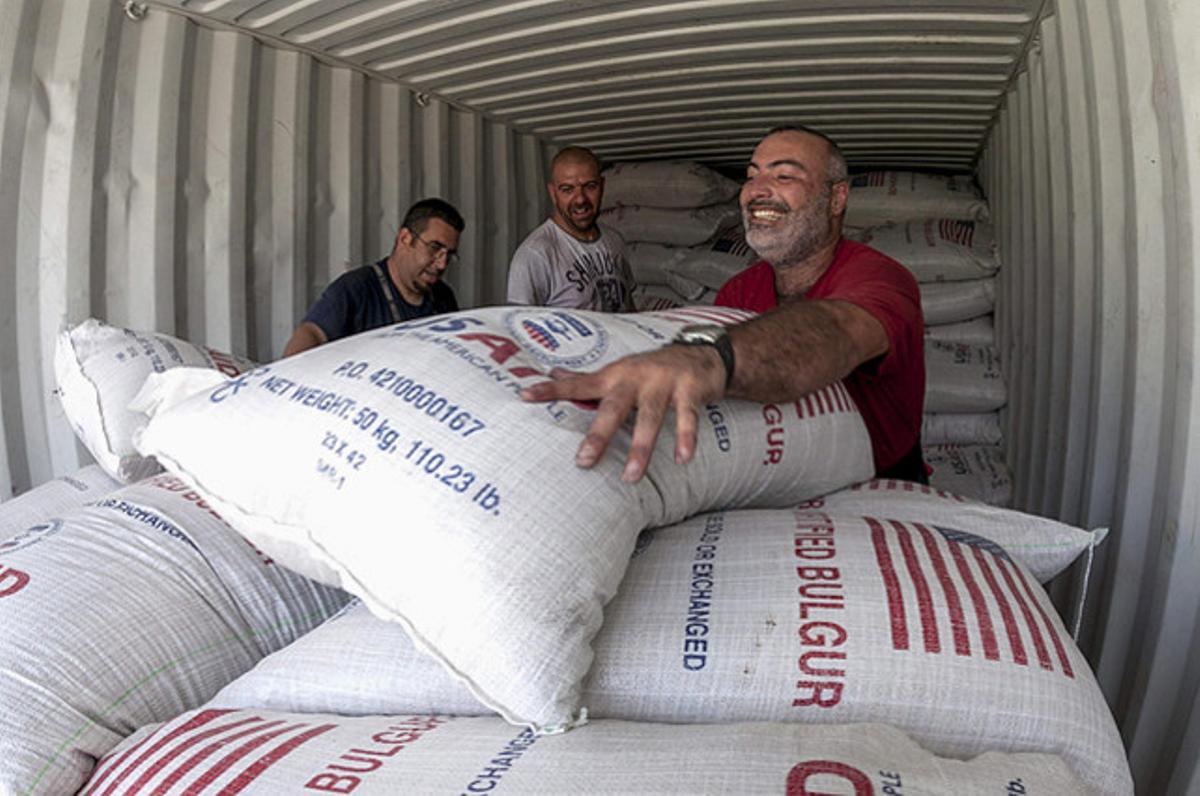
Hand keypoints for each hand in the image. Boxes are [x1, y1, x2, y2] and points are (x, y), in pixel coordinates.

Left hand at [520, 344, 726, 482]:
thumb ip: (587, 379)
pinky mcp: (690, 389)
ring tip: (631, 476)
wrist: (702, 354)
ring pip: (650, 416)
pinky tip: (682, 458)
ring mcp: (663, 382)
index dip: (553, 390)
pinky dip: (685, 437)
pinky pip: (687, 416)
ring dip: (641, 447)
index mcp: (615, 375)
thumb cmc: (653, 369)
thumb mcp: (619, 371)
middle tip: (584, 461)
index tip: (526, 396)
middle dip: (598, 434)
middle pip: (614, 407)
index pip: (578, 383)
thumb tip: (553, 374)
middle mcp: (636, 377)